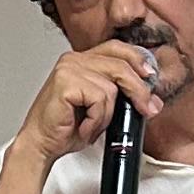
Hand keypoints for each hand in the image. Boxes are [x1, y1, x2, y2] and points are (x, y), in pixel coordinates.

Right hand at [12, 40, 168, 169]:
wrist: (41, 144)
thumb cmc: (66, 128)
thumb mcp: (101, 108)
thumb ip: (122, 95)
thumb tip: (151, 99)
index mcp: (82, 60)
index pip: (117, 48)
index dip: (138, 60)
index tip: (151, 76)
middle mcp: (74, 60)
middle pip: (120, 65)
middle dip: (138, 89)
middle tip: (148, 108)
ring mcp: (68, 69)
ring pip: (111, 88)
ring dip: (106, 114)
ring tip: (92, 124)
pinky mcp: (65, 83)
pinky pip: (99, 99)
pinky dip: (96, 119)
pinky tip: (83, 126)